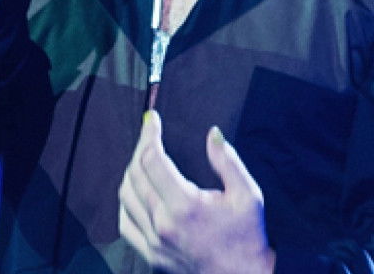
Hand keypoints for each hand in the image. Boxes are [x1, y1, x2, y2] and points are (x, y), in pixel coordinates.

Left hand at [118, 111, 274, 273]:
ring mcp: (153, 241)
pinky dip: (126, 201)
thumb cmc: (247, 239)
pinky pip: (125, 223)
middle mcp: (162, 223)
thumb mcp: (248, 195)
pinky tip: (136, 191)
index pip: (152, 159)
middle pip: (135, 174)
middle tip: (149, 132)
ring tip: (144, 157)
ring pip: (126, 196)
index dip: (149, 134)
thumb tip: (212, 134)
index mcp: (184, 205)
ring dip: (131, 171)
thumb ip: (228, 161)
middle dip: (140, 147)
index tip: (152, 119)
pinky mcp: (151, 254)